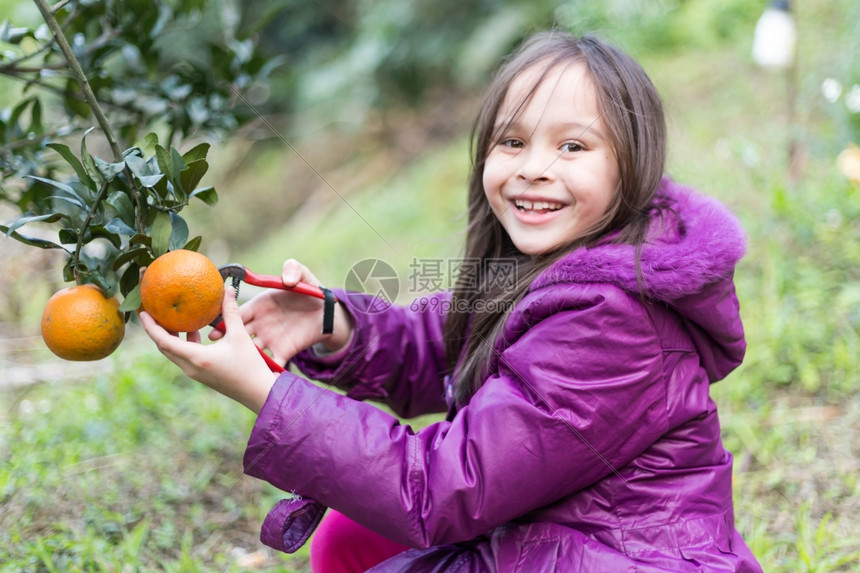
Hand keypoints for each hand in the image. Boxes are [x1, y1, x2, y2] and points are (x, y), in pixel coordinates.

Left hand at [141, 287, 278, 412]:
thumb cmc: (250, 366)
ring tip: (175, 319)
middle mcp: (191, 367)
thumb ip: (231, 312)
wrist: (259, 393)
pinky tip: (195, 331)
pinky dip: (184, 343)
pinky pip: (185, 357)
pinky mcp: (202, 375)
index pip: (164, 341)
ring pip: (175, 353)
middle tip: (156, 312)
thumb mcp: (240, 336)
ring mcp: (195, 373)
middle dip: (158, 330)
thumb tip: (227, 289)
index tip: (143, 313)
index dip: (151, 327)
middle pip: (165, 347)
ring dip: (172, 337)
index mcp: (196, 357)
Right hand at [209, 259, 353, 363]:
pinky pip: (273, 364)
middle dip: (227, 342)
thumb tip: (287, 279)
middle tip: (216, 350)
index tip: (215, 330)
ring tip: (236, 367)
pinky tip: (261, 378)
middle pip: (239, 334)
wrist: (326, 312)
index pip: (239, 314)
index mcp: (260, 306)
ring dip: (244, 358)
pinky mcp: (284, 351)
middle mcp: (261, 324)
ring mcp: (270, 340)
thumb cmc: (310, 291)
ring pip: (252, 351)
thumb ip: (294, 269)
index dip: (226, 321)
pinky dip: (267, 371)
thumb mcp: (303, 276)